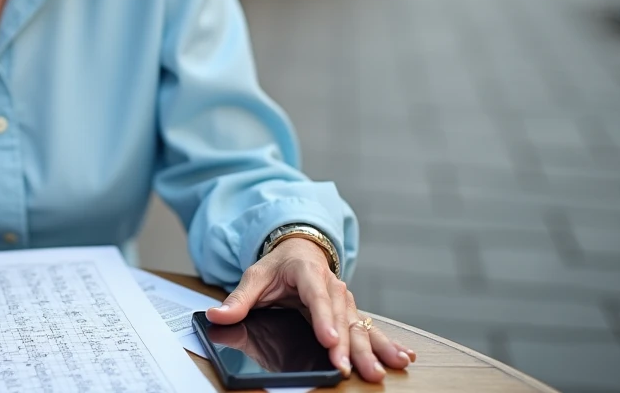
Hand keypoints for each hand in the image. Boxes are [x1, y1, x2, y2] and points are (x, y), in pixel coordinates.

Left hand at [206, 237, 415, 381]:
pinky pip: (371, 329)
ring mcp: (345, 300)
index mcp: (307, 273)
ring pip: (360, 326)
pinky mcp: (351, 312)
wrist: (299, 249)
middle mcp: (332, 286)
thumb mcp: (254, 277)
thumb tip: (216, 315)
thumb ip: (238, 300)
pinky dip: (387, 343)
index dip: (324, 320)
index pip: (316, 297)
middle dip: (351, 346)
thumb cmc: (277, 267)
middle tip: (355, 369)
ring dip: (374, 348)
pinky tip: (403, 357)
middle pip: (342, 318)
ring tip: (387, 367)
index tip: (330, 341)